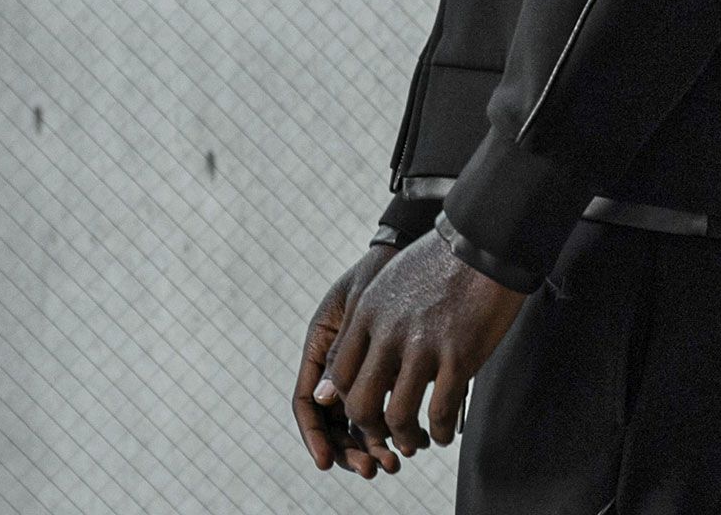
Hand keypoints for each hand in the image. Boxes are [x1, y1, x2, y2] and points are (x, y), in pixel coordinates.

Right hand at [294, 244, 407, 477]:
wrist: (411, 250)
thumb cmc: (380, 270)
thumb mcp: (360, 303)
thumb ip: (346, 348)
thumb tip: (325, 400)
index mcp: (319, 346)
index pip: (306, 402)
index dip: (314, 436)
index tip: (327, 463)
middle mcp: (336, 363)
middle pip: (333, 421)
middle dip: (349, 448)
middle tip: (372, 469)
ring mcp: (362, 367)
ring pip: (359, 419)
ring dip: (373, 444)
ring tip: (395, 462)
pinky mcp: (388, 369)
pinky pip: (385, 405)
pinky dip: (394, 426)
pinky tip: (413, 441)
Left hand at [310, 229, 530, 462]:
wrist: (487, 240)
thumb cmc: (442, 259)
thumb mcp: (391, 280)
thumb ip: (368, 320)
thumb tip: (351, 363)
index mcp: (369, 311)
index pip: (340, 375)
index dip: (349, 401)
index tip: (366, 407)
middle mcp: (390, 331)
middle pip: (361, 403)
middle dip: (371, 427)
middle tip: (387, 432)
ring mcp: (424, 345)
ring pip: (398, 416)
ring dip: (406, 437)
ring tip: (416, 440)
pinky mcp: (459, 355)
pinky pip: (440, 412)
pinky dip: (440, 431)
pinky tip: (444, 432)